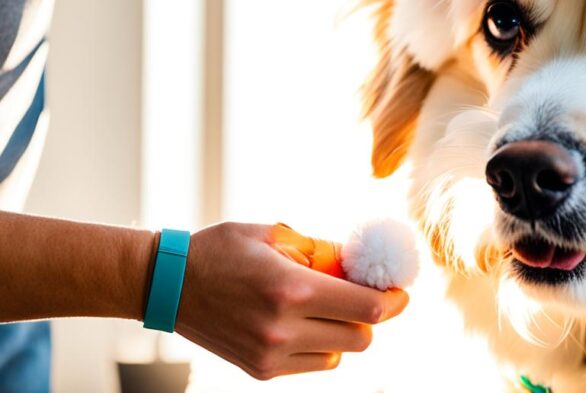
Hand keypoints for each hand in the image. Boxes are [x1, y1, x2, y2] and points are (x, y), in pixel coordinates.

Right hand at [175, 222, 408, 379]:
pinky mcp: (260, 370)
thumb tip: (365, 261)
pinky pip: (314, 364)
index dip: (393, 300)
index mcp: (291, 289)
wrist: (166, 284)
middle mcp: (283, 328)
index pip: (367, 308)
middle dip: (370, 315)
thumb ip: (325, 250)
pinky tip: (304, 321)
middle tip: (365, 294)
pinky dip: (320, 345)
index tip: (399, 290)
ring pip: (340, 354)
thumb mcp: (276, 235)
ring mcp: (271, 354)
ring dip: (344, 331)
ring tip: (325, 305)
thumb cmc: (221, 250)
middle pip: (361, 337)